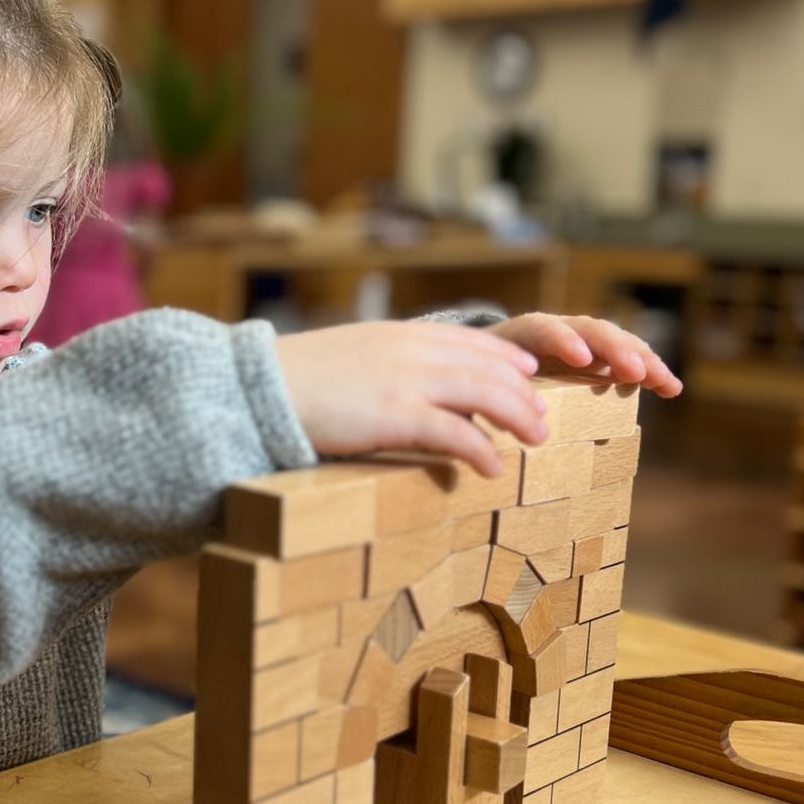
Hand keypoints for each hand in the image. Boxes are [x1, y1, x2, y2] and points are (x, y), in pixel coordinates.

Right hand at [276, 322, 547, 477]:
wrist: (262, 386)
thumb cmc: (298, 379)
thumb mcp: (351, 357)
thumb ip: (386, 365)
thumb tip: (403, 390)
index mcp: (400, 334)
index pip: (471, 341)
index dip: (506, 359)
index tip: (527, 376)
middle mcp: (412, 351)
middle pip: (489, 366)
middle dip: (523, 393)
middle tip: (541, 419)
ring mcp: (406, 381)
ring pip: (487, 393)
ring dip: (518, 417)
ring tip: (536, 441)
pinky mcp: (396, 415)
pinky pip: (456, 434)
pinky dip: (483, 451)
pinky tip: (493, 469)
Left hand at [486, 313, 682, 397]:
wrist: (486, 363)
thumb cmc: (478, 378)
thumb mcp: (473, 383)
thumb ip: (478, 396)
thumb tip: (472, 424)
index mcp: (519, 335)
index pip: (542, 328)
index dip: (562, 340)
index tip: (581, 359)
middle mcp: (556, 330)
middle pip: (590, 330)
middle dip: (615, 350)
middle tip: (636, 372)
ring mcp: (581, 341)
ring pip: (615, 342)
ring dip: (642, 360)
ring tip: (665, 383)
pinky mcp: (597, 357)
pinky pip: (625, 359)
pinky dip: (648, 371)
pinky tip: (669, 388)